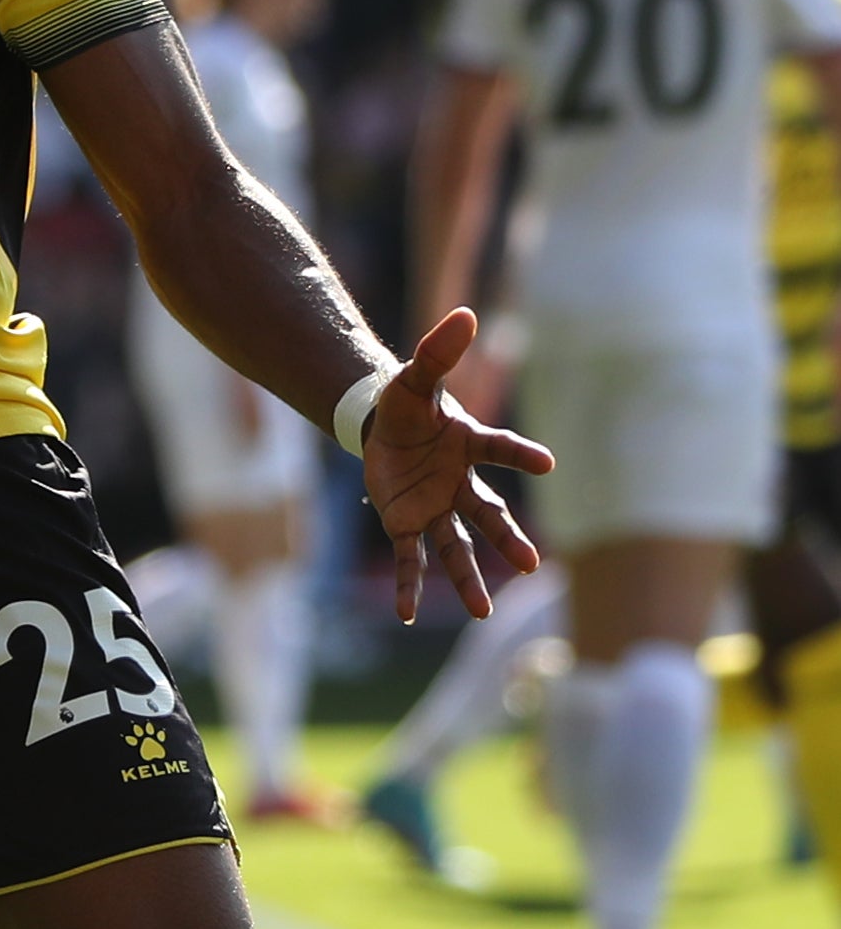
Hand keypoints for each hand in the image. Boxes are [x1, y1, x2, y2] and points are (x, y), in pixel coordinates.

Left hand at [362, 309, 551, 625]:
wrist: (382, 428)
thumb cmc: (406, 404)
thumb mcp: (414, 377)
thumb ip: (437, 352)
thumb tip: (466, 313)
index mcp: (467, 446)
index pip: (499, 450)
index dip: (520, 455)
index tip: (547, 464)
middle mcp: (458, 484)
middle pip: (486, 514)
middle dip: (505, 539)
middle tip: (530, 565)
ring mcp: (433, 507)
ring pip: (455, 546)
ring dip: (466, 577)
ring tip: (481, 611)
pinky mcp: (405, 523)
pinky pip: (409, 558)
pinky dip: (409, 584)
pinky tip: (407, 615)